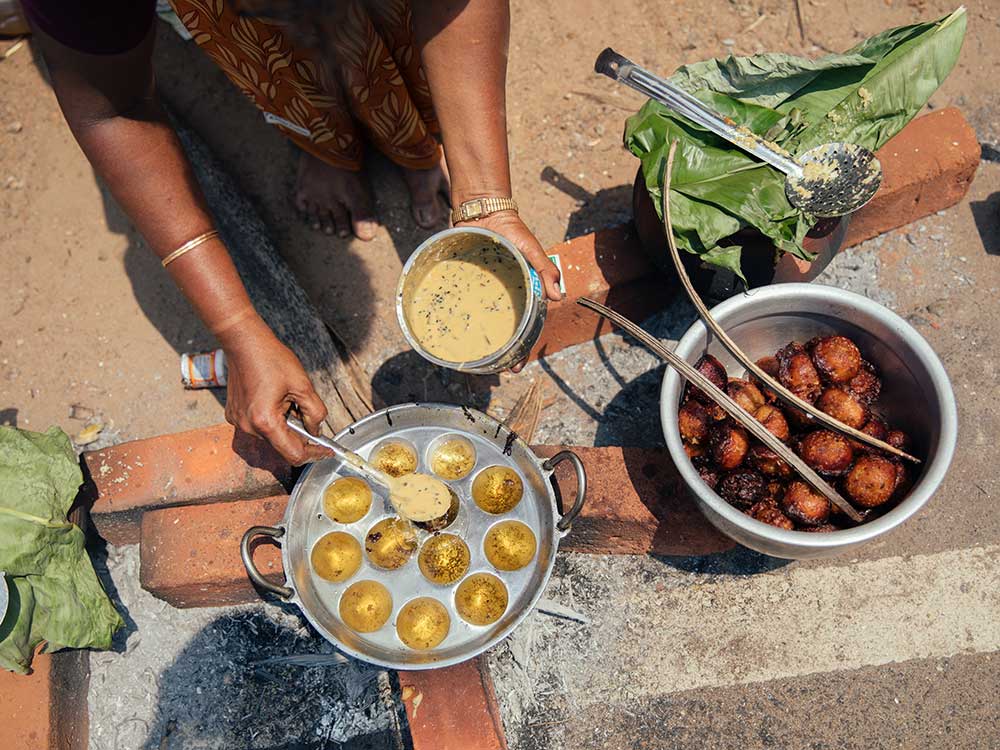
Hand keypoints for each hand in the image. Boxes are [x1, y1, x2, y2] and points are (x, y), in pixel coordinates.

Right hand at [220, 315, 330, 464]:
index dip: (314, 454)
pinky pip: (259, 427)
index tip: (326, 450)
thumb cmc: (271, 359)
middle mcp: (248, 427)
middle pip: (283, 446)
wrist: (244, 342)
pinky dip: (272, 420)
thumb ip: (315, 412)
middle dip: (300, 434)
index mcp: (265, 422)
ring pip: (271, 436)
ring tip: (288, 399)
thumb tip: (317, 430)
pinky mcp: (234, 416)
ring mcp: (238, 423)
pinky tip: (275, 399)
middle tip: (306, 411)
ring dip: (285, 426)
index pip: (294, 454)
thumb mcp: (303, 385)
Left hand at [458, 211, 562, 371]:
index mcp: (523, 293)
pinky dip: (461, 318)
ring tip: (478, 359)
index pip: (526, 328)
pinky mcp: (467, 285)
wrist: (483, 211)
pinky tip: (456, 332)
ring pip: (484, 321)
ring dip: (483, 340)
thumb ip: (545, 269)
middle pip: (505, 331)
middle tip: (497, 370)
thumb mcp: (531, 249)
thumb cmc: (511, 230)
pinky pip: (464, 304)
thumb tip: (557, 297)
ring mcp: (484, 292)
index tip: (516, 367)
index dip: (522, 350)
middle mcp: (504, 297)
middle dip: (503, 352)